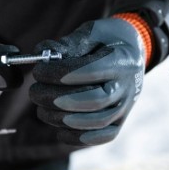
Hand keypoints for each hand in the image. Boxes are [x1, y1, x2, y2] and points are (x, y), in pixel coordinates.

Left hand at [29, 18, 144, 145]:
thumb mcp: (92, 32)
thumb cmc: (107, 41)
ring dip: (61, 118)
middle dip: (57, 98)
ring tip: (41, 109)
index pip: (93, 71)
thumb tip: (40, 53)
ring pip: (95, 121)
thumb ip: (68, 43)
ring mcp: (125, 108)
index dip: (62, 74)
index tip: (39, 71)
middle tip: (35, 91)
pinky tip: (58, 128)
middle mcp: (128, 87)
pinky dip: (77, 137)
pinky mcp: (119, 123)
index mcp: (122, 61)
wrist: (134, 53)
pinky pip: (100, 137)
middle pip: (94, 100)